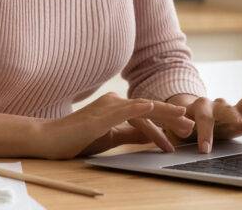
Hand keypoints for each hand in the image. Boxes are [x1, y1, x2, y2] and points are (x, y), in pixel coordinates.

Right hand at [38, 92, 194, 158]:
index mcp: (117, 107)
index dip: (167, 123)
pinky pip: (123, 110)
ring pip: (142, 109)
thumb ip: (130, 135)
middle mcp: (115, 102)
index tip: (184, 132)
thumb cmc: (77, 138)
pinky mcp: (100, 115)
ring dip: (164, 116)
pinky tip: (151, 107)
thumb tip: (152, 136)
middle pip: (150, 109)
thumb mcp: (111, 138)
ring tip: (181, 121)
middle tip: (191, 126)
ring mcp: (107, 107)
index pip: (148, 115)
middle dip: (172, 118)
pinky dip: (138, 108)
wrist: (50, 140)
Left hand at [165, 95, 241, 153]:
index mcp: (200, 107)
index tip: (205, 149)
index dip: (205, 133)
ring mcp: (232, 110)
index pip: (204, 118)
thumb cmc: (182, 121)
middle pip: (227, 108)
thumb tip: (185, 129)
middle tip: (241, 125)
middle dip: (234, 116)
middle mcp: (218, 106)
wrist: (190, 112)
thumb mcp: (174, 125)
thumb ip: (179, 127)